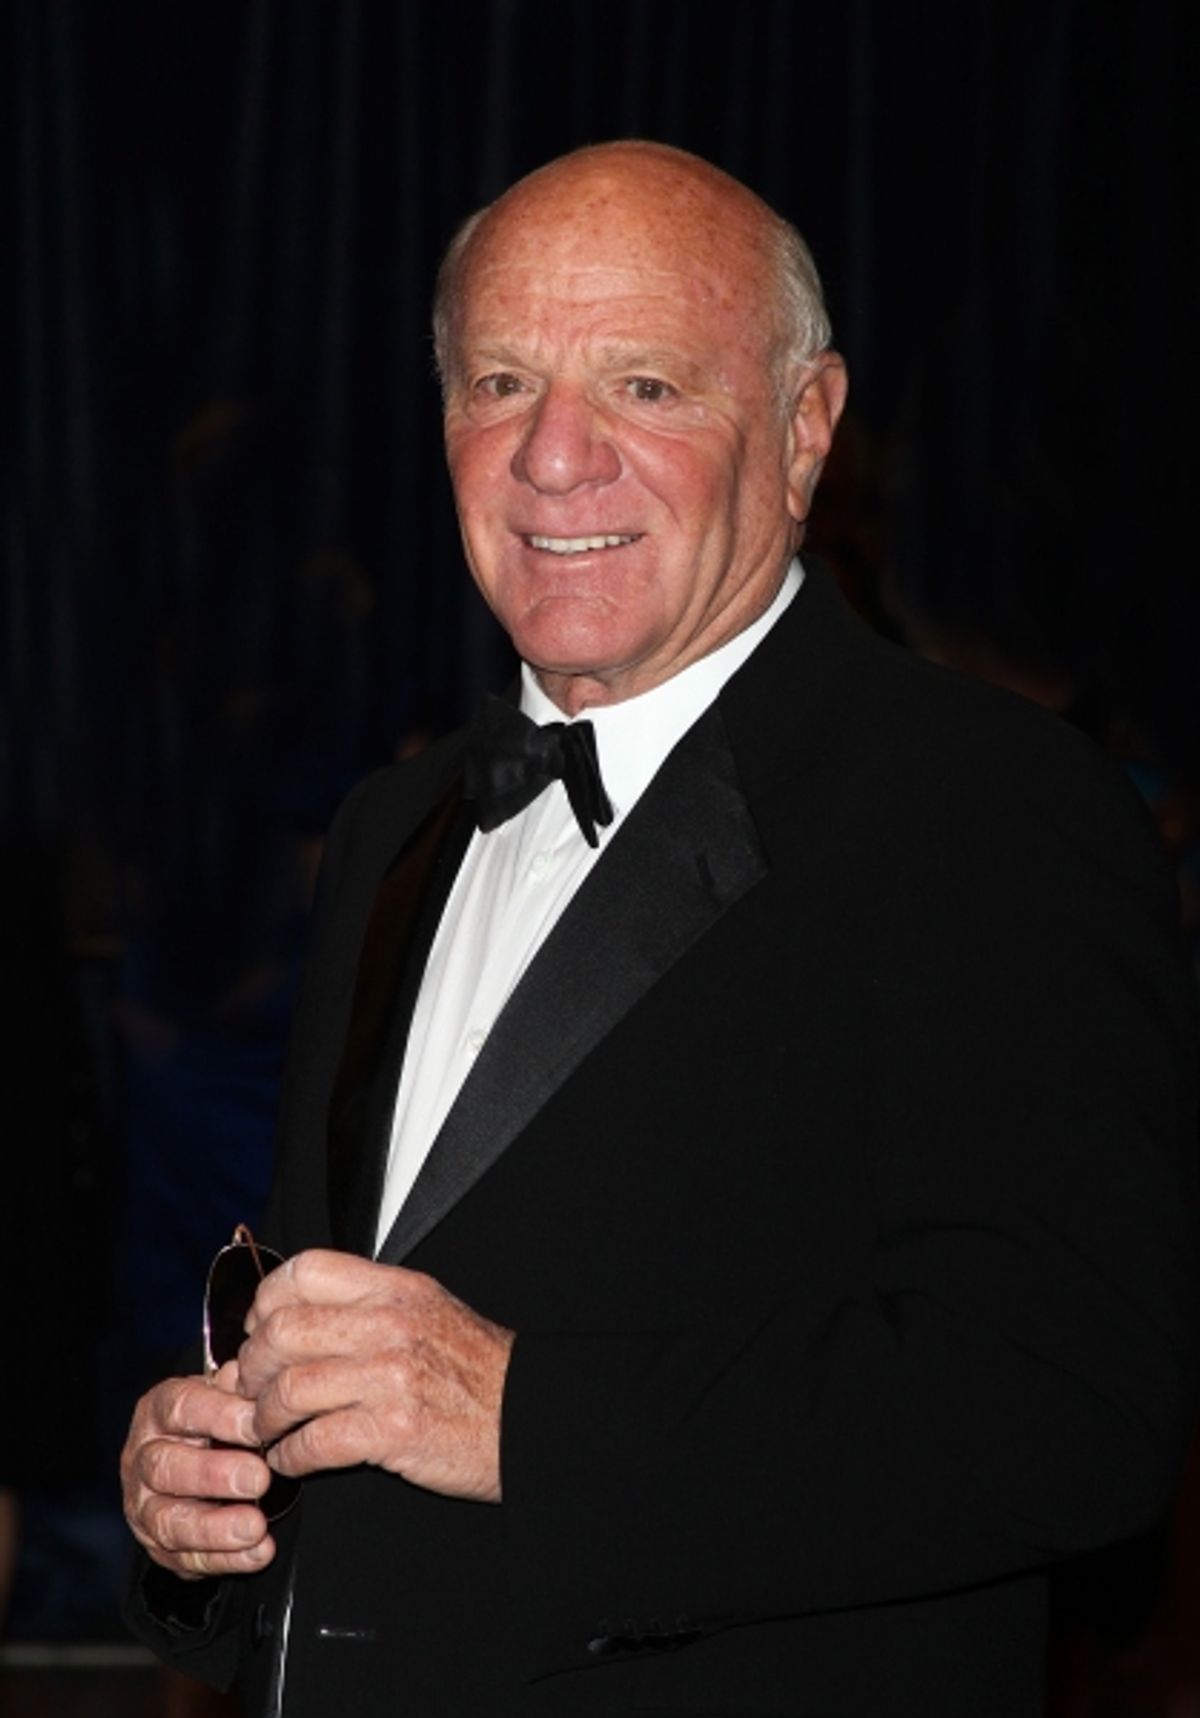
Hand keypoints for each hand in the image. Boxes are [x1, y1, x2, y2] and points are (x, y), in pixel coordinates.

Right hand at [121, 1363, 275, 1579]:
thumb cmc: (217, 1419)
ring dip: (215, 1527)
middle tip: (259, 1478)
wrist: (194, 1457)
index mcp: (159, 1410)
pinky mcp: (158, 1546)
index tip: (257, 1426)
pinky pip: (186, 1559)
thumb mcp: (226, 1392)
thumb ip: (240, 1385)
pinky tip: (256, 1553)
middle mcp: (144, 1456)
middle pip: (166, 1467)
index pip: (182, 1408)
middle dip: (214, 1475)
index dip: (219, 1417)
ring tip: (255, 1526)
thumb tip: (258, 1376)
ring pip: (168, 1520)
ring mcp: (145, 1505)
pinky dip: (224, 1559)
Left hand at [237, 1250, 514, 1502]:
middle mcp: (390, 1324)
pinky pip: (314, 1442)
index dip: (267, 1301)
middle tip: (253, 1387)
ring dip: (264, 1417)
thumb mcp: (428, 1311)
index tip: (258, 1328)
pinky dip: (289, 1455)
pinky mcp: (393, 1430)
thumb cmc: (476, 1371)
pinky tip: (291, 1459)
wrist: (529, 1418)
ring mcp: (391, 1377)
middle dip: (253, 1366)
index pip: (305, 1271)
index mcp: (395, 1289)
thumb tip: (297, 1314)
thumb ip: (369, 1304)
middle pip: (283, 1331)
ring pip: (290, 1389)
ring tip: (267, 1429)